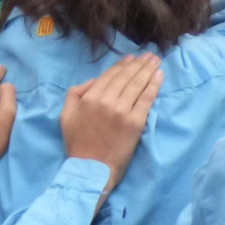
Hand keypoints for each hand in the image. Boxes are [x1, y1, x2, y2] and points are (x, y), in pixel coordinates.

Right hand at [61, 54, 162, 196]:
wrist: (91, 169)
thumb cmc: (77, 144)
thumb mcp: (65, 117)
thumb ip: (73, 94)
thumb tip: (91, 81)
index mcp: (89, 98)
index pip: (109, 75)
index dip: (122, 64)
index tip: (131, 58)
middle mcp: (107, 101)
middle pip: (126, 77)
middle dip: (138, 63)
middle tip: (148, 56)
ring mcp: (122, 111)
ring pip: (137, 84)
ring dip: (148, 70)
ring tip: (155, 61)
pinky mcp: (136, 122)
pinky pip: (146, 99)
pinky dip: (154, 85)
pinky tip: (159, 76)